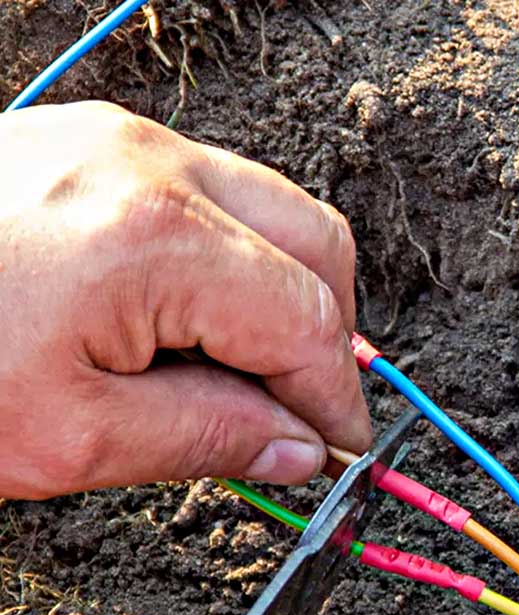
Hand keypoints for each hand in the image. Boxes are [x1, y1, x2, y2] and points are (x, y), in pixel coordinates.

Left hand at [0, 101, 371, 498]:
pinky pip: (217, 196)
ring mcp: (126, 143)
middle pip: (318, 247)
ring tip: (239, 372)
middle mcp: (156, 168)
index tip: (334, 450)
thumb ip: (207, 439)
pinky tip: (192, 321)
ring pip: (275, 213)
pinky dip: (235, 261)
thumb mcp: (67, 436)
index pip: (308, 323)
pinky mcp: (99, 145)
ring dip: (283, 295)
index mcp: (157, 241)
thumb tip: (296, 450)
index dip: (334, 399)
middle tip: (298, 411)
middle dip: (327, 337)